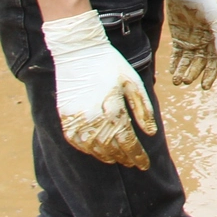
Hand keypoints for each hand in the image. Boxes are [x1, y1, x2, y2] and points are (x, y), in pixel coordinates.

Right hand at [44, 10, 157, 168]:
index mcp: (113, 109)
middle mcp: (93, 118)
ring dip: (107, 156)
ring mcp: (77, 120)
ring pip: (93, 149)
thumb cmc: (110, 64)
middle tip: (133, 162)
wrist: (78, 51)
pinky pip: (77, 142)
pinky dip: (88, 150)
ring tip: (118, 158)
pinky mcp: (65, 118)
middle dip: (124, 158)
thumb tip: (151, 133)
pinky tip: (97, 150)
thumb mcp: (133, 82)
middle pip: (111, 149)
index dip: (137, 156)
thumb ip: (143, 108)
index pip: (127, 143)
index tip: (144, 164)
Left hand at [166, 0, 216, 89]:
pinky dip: (175, 63)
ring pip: (186, 60)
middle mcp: (203, 40)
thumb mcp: (214, 18)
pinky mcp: (178, 35)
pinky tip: (172, 71)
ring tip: (177, 81)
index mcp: (214, 37)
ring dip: (183, 71)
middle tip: (186, 81)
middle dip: (193, 73)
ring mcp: (190, 38)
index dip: (211, 74)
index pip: (214, 61)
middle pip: (199, 63)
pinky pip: (176, 53)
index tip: (205, 87)